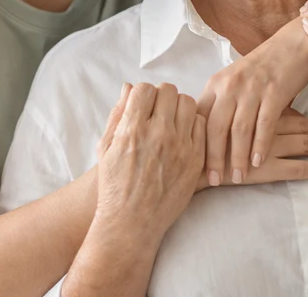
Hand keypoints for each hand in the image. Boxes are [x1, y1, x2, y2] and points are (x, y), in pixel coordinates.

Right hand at [96, 83, 205, 245]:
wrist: (132, 222)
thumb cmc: (113, 185)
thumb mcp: (106, 147)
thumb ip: (118, 113)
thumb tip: (129, 87)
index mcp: (133, 129)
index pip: (144, 88)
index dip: (142, 93)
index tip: (141, 104)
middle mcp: (159, 135)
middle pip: (169, 91)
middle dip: (160, 96)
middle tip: (157, 109)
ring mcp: (180, 147)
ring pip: (188, 103)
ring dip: (178, 106)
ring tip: (170, 120)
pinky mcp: (195, 160)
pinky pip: (201, 125)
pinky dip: (192, 124)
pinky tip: (182, 134)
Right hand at [195, 108, 307, 188]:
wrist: (186, 162)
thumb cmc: (195, 138)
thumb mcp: (213, 114)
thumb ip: (233, 109)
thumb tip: (252, 108)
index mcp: (250, 107)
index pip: (288, 112)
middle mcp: (260, 122)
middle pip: (300, 125)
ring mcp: (265, 146)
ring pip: (304, 143)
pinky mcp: (265, 168)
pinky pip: (298, 168)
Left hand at [196, 19, 307, 185]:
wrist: (293, 44)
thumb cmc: (263, 67)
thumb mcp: (234, 82)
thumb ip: (220, 103)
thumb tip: (203, 133)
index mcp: (216, 84)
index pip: (199, 118)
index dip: (195, 144)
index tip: (192, 166)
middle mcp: (230, 85)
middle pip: (214, 126)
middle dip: (213, 157)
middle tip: (212, 181)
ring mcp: (252, 88)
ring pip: (239, 129)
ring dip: (236, 157)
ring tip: (237, 178)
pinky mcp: (275, 92)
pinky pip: (264, 124)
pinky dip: (259, 146)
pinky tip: (257, 162)